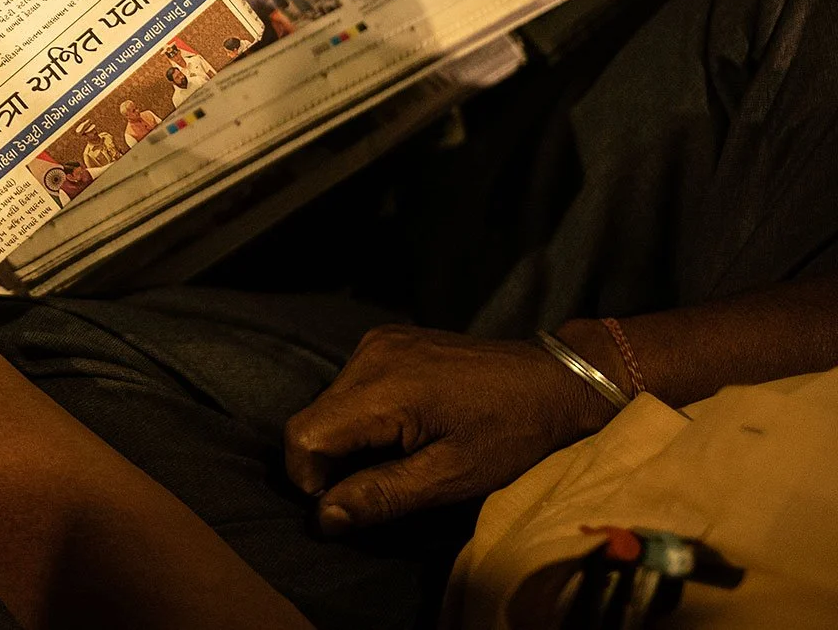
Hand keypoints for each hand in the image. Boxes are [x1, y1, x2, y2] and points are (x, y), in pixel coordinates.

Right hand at [283, 325, 616, 533]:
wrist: (554, 380)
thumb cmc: (511, 433)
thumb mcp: (452, 477)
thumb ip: (381, 495)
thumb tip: (323, 518)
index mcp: (383, 388)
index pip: (304, 435)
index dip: (311, 479)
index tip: (350, 502)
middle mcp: (370, 354)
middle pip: (313, 418)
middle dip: (332, 462)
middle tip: (381, 485)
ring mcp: (377, 342)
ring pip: (328, 403)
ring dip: (347, 439)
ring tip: (399, 455)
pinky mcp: (386, 339)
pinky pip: (350, 384)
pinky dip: (362, 415)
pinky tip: (403, 427)